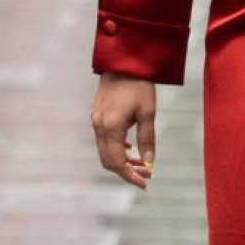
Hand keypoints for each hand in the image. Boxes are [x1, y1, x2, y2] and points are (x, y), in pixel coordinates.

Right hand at [91, 74, 156, 189]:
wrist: (122, 62)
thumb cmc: (139, 85)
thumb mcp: (148, 112)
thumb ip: (147, 139)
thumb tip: (149, 162)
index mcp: (111, 127)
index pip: (117, 162)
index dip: (130, 176)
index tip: (145, 183)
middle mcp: (99, 126)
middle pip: (108, 161)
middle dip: (126, 172)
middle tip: (146, 174)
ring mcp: (95, 121)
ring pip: (104, 152)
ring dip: (121, 161)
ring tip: (141, 163)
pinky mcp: (97, 116)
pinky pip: (103, 141)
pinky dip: (116, 149)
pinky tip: (130, 148)